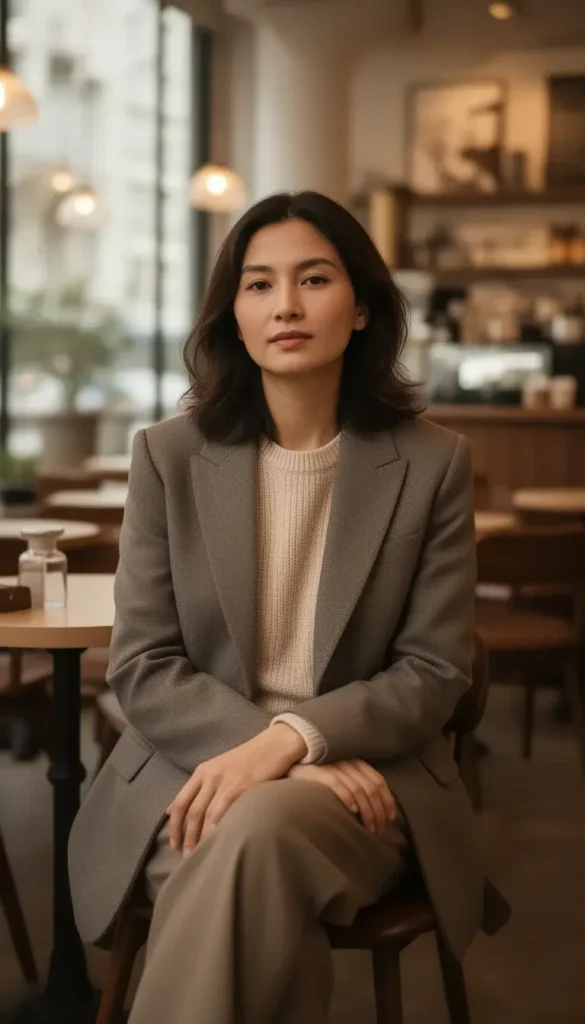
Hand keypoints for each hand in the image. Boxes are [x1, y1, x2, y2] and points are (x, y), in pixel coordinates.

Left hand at [166, 724, 306, 853]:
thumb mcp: (217, 769)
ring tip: (201, 854)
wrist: (274, 744)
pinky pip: (225, 812)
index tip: (173, 843)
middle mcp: (210, 776)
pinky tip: (218, 842)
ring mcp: (226, 781)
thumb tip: (172, 810)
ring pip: (207, 815)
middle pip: (192, 812)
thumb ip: (198, 788)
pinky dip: (218, 829)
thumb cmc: (248, 759)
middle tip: (187, 856)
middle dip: (187, 837)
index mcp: (202, 772)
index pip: (180, 802)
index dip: (174, 826)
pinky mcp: (242, 786)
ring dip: (201, 838)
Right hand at [288, 759, 395, 834]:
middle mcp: (347, 761)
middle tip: (379, 829)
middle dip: (378, 811)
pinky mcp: (318, 771)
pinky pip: (337, 784)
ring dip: (367, 811)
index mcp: (356, 761)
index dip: (387, 800)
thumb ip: (357, 784)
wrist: (289, 764)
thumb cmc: (318, 776)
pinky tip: (352, 811)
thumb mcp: (341, 775)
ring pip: (358, 789)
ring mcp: (332, 765)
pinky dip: (347, 797)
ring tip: (369, 828)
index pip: (378, 780)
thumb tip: (377, 807)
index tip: (390, 817)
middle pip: (370, 788)